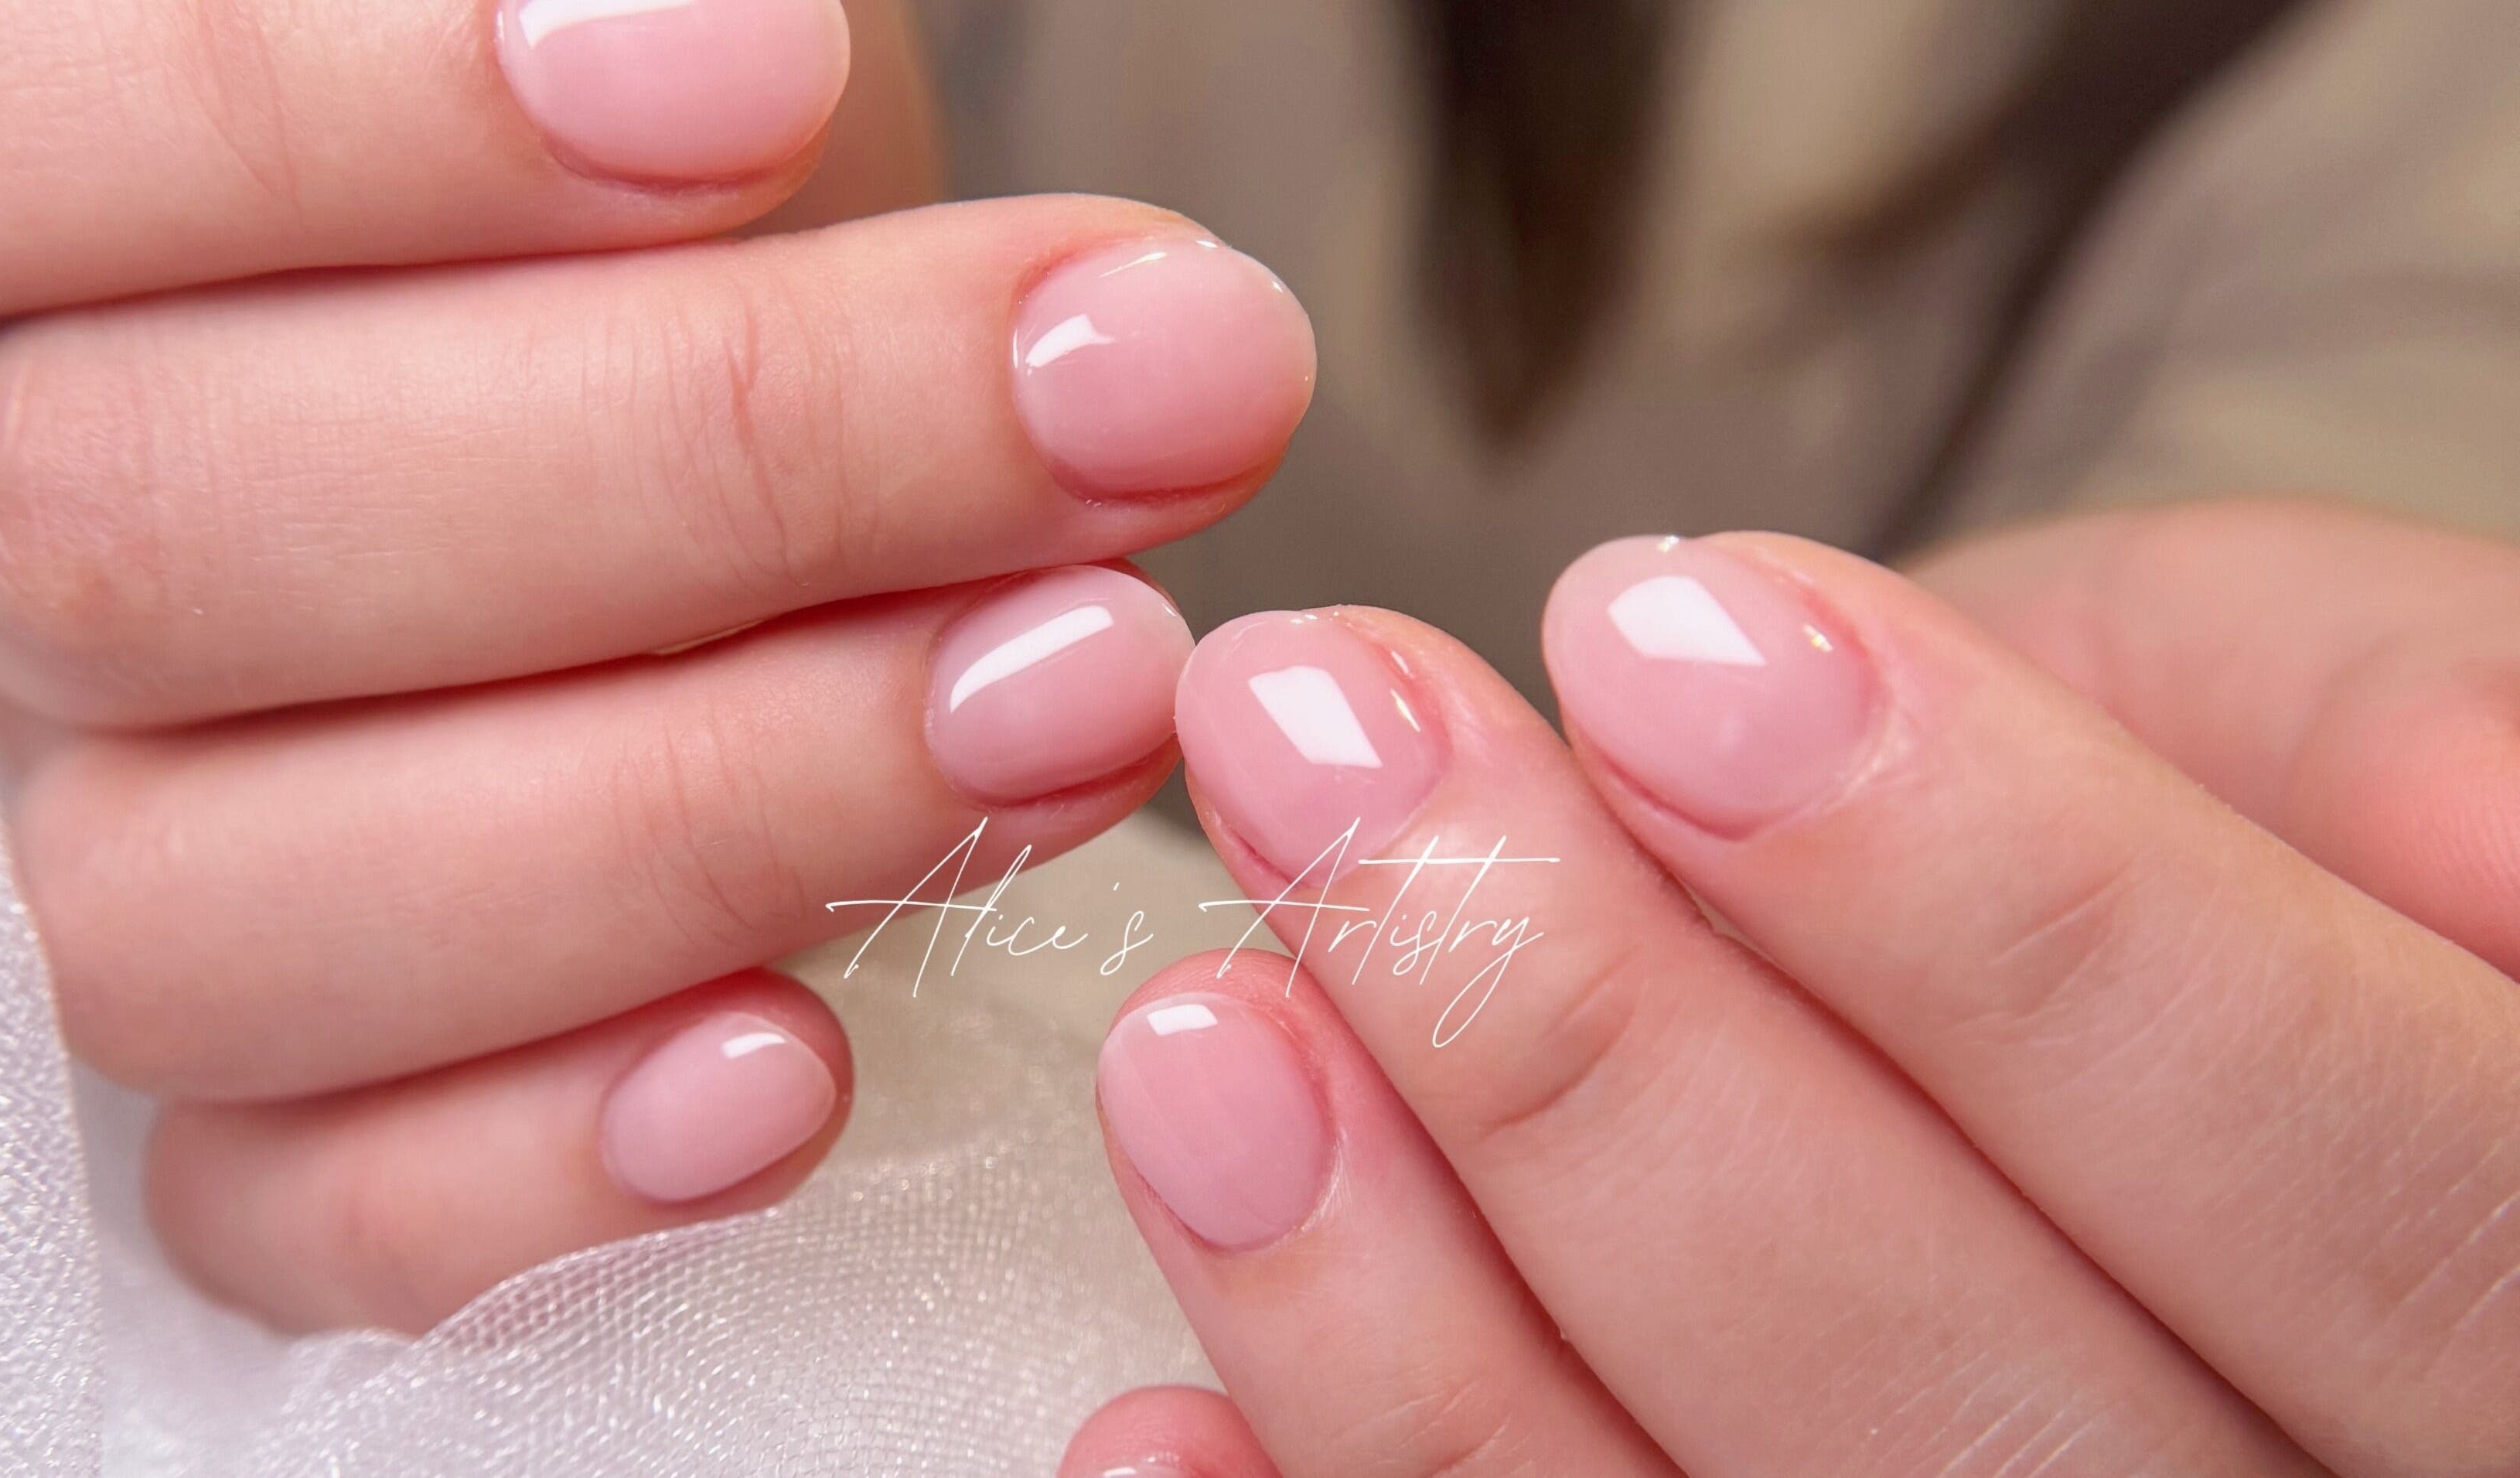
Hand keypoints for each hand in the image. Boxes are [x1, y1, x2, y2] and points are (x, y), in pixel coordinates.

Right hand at [0, 0, 1317, 1331]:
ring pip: (196, 910)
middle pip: (135, 538)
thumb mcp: (685, 40)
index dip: (329, 119)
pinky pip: (283, 1204)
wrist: (745, 413)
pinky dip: (532, 1163)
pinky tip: (806, 1060)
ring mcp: (82, 835)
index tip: (763, 83)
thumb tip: (756, 87)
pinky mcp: (250, 1094)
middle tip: (1122, 397)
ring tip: (1090, 688)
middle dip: (699, 468)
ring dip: (700, 808)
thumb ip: (666, 62)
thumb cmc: (690, 180)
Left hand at [1066, 500, 2518, 1476]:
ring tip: (1207, 1028)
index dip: (2022, 918)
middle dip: (1603, 1064)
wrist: (2144, 1041)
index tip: (1667, 639)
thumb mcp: (2333, 722)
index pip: (2391, 1187)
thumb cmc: (2248, 844)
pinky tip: (1163, 1408)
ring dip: (1413, 1318)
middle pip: (1998, 1427)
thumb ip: (2379, 731)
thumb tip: (2497, 826)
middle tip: (1325, 755)